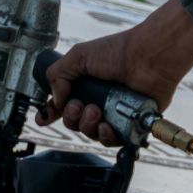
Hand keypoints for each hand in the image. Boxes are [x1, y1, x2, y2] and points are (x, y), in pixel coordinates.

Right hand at [35, 0, 192, 145]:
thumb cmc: (119, 52)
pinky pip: (111, 140)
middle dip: (71, 116)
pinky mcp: (128, 123)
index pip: (62, 104)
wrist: (148, 58)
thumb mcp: (79, 55)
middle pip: (73, 121)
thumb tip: (56, 100)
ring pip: (89, 132)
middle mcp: (97, 99)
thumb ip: (57, 75)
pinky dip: (105, 135)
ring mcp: (112, 112)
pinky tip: (106, 126)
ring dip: (87, 125)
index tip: (44, 118)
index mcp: (84, 84)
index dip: (51, 113)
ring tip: (96, 111)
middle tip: (79, 105)